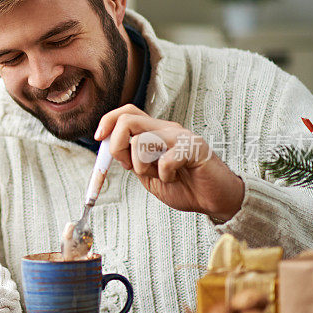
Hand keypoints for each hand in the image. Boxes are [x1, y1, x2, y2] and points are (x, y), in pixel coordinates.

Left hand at [96, 104, 244, 220]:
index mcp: (154, 131)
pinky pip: (165, 160)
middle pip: (127, 120)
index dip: (107, 122)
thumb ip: (131, 160)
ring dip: (142, 166)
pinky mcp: (195, 149)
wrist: (214, 200)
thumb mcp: (148, 174)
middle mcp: (166, 128)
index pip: (126, 112)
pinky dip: (164, 176)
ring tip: (159, 176)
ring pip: (141, 141)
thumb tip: (108, 147)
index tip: (99, 139)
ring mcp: (180, 137)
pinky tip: (176, 179)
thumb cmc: (183, 186)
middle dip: (117, 147)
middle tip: (130, 167)